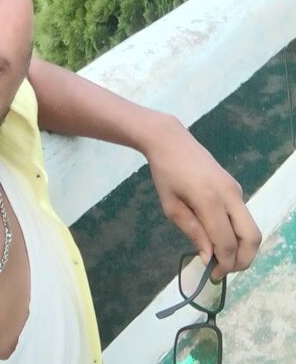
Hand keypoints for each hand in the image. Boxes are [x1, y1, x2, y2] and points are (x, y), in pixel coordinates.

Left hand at [142, 115, 261, 279]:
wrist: (171, 141)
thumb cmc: (165, 172)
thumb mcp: (171, 205)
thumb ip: (192, 231)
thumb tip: (209, 257)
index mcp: (209, 199)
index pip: (226, 242)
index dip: (223, 264)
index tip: (211, 275)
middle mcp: (230, 194)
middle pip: (251, 237)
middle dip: (242, 260)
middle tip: (223, 271)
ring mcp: (236, 189)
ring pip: (251, 227)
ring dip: (241, 248)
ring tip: (221, 257)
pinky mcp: (235, 187)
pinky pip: (243, 216)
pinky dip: (237, 233)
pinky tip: (218, 237)